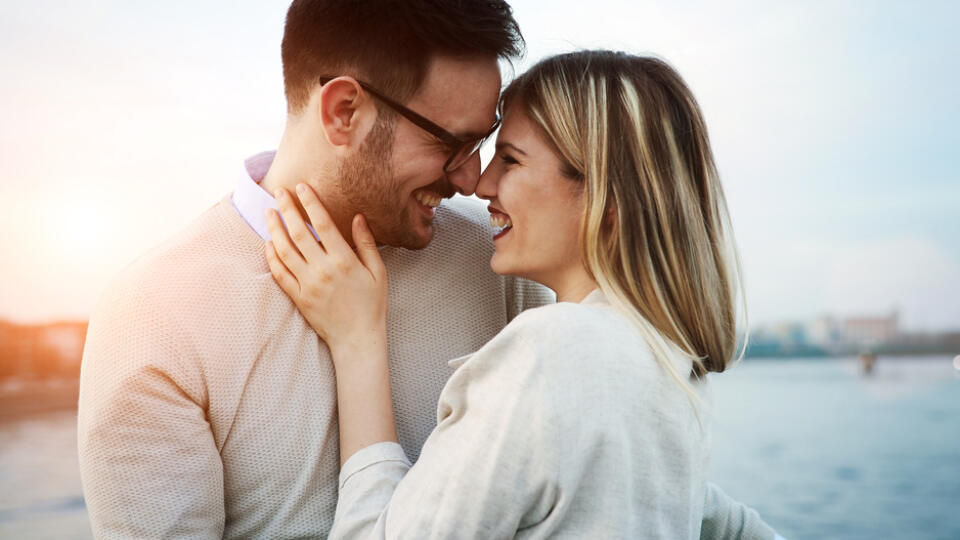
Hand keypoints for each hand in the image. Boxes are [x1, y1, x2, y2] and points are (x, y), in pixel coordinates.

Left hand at [264, 183, 387, 353]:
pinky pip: (280, 274)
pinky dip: (271, 257)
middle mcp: (323, 270)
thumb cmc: (372, 304)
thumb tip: (357, 217)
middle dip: (288, 209)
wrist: (357, 339)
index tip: (302, 187)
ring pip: (285, 251)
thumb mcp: (378, 272)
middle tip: (279, 191)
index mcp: (344, 261)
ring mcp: (308, 285)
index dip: (311, 203)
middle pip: (300, 233)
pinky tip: (268, 243)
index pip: (324, 225)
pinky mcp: (298, 298)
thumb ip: (366, 243)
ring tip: (269, 212)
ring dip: (275, 229)